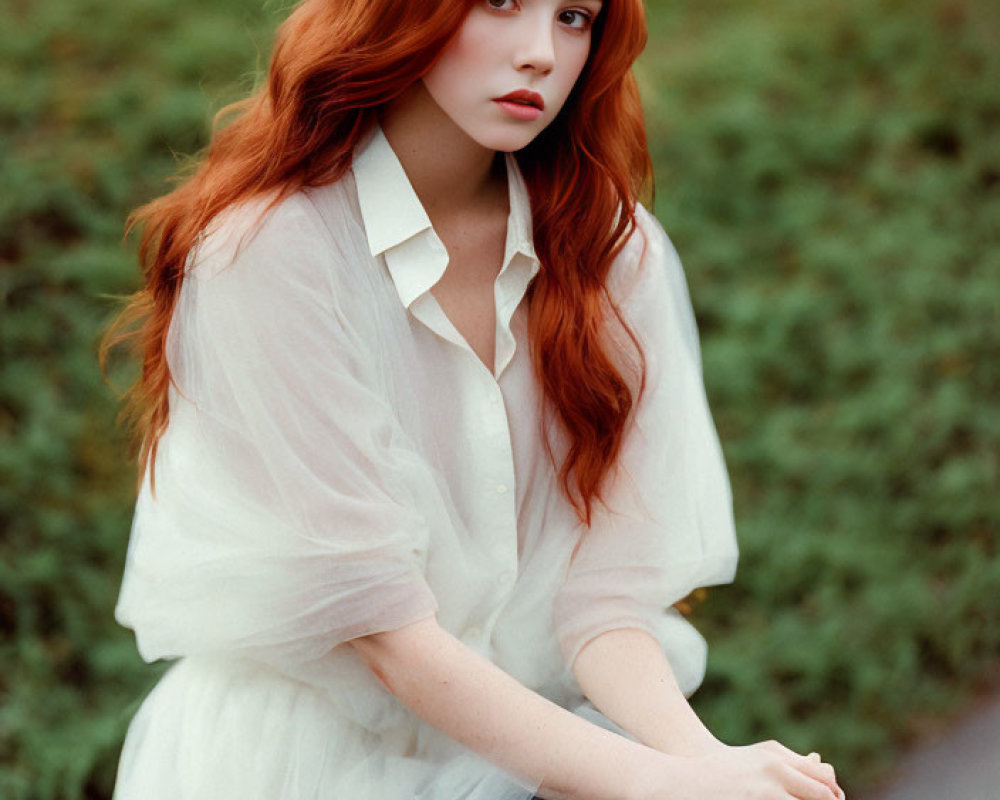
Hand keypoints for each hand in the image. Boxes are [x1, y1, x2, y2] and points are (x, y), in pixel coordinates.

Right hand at [634, 740, 844, 799]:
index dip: (834, 796)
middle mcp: (776, 770)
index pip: (824, 779)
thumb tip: (821, 766)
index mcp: (777, 757)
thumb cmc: (723, 770)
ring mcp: (767, 790)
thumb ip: (788, 763)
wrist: (687, 781)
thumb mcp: (756, 760)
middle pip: (824, 796)